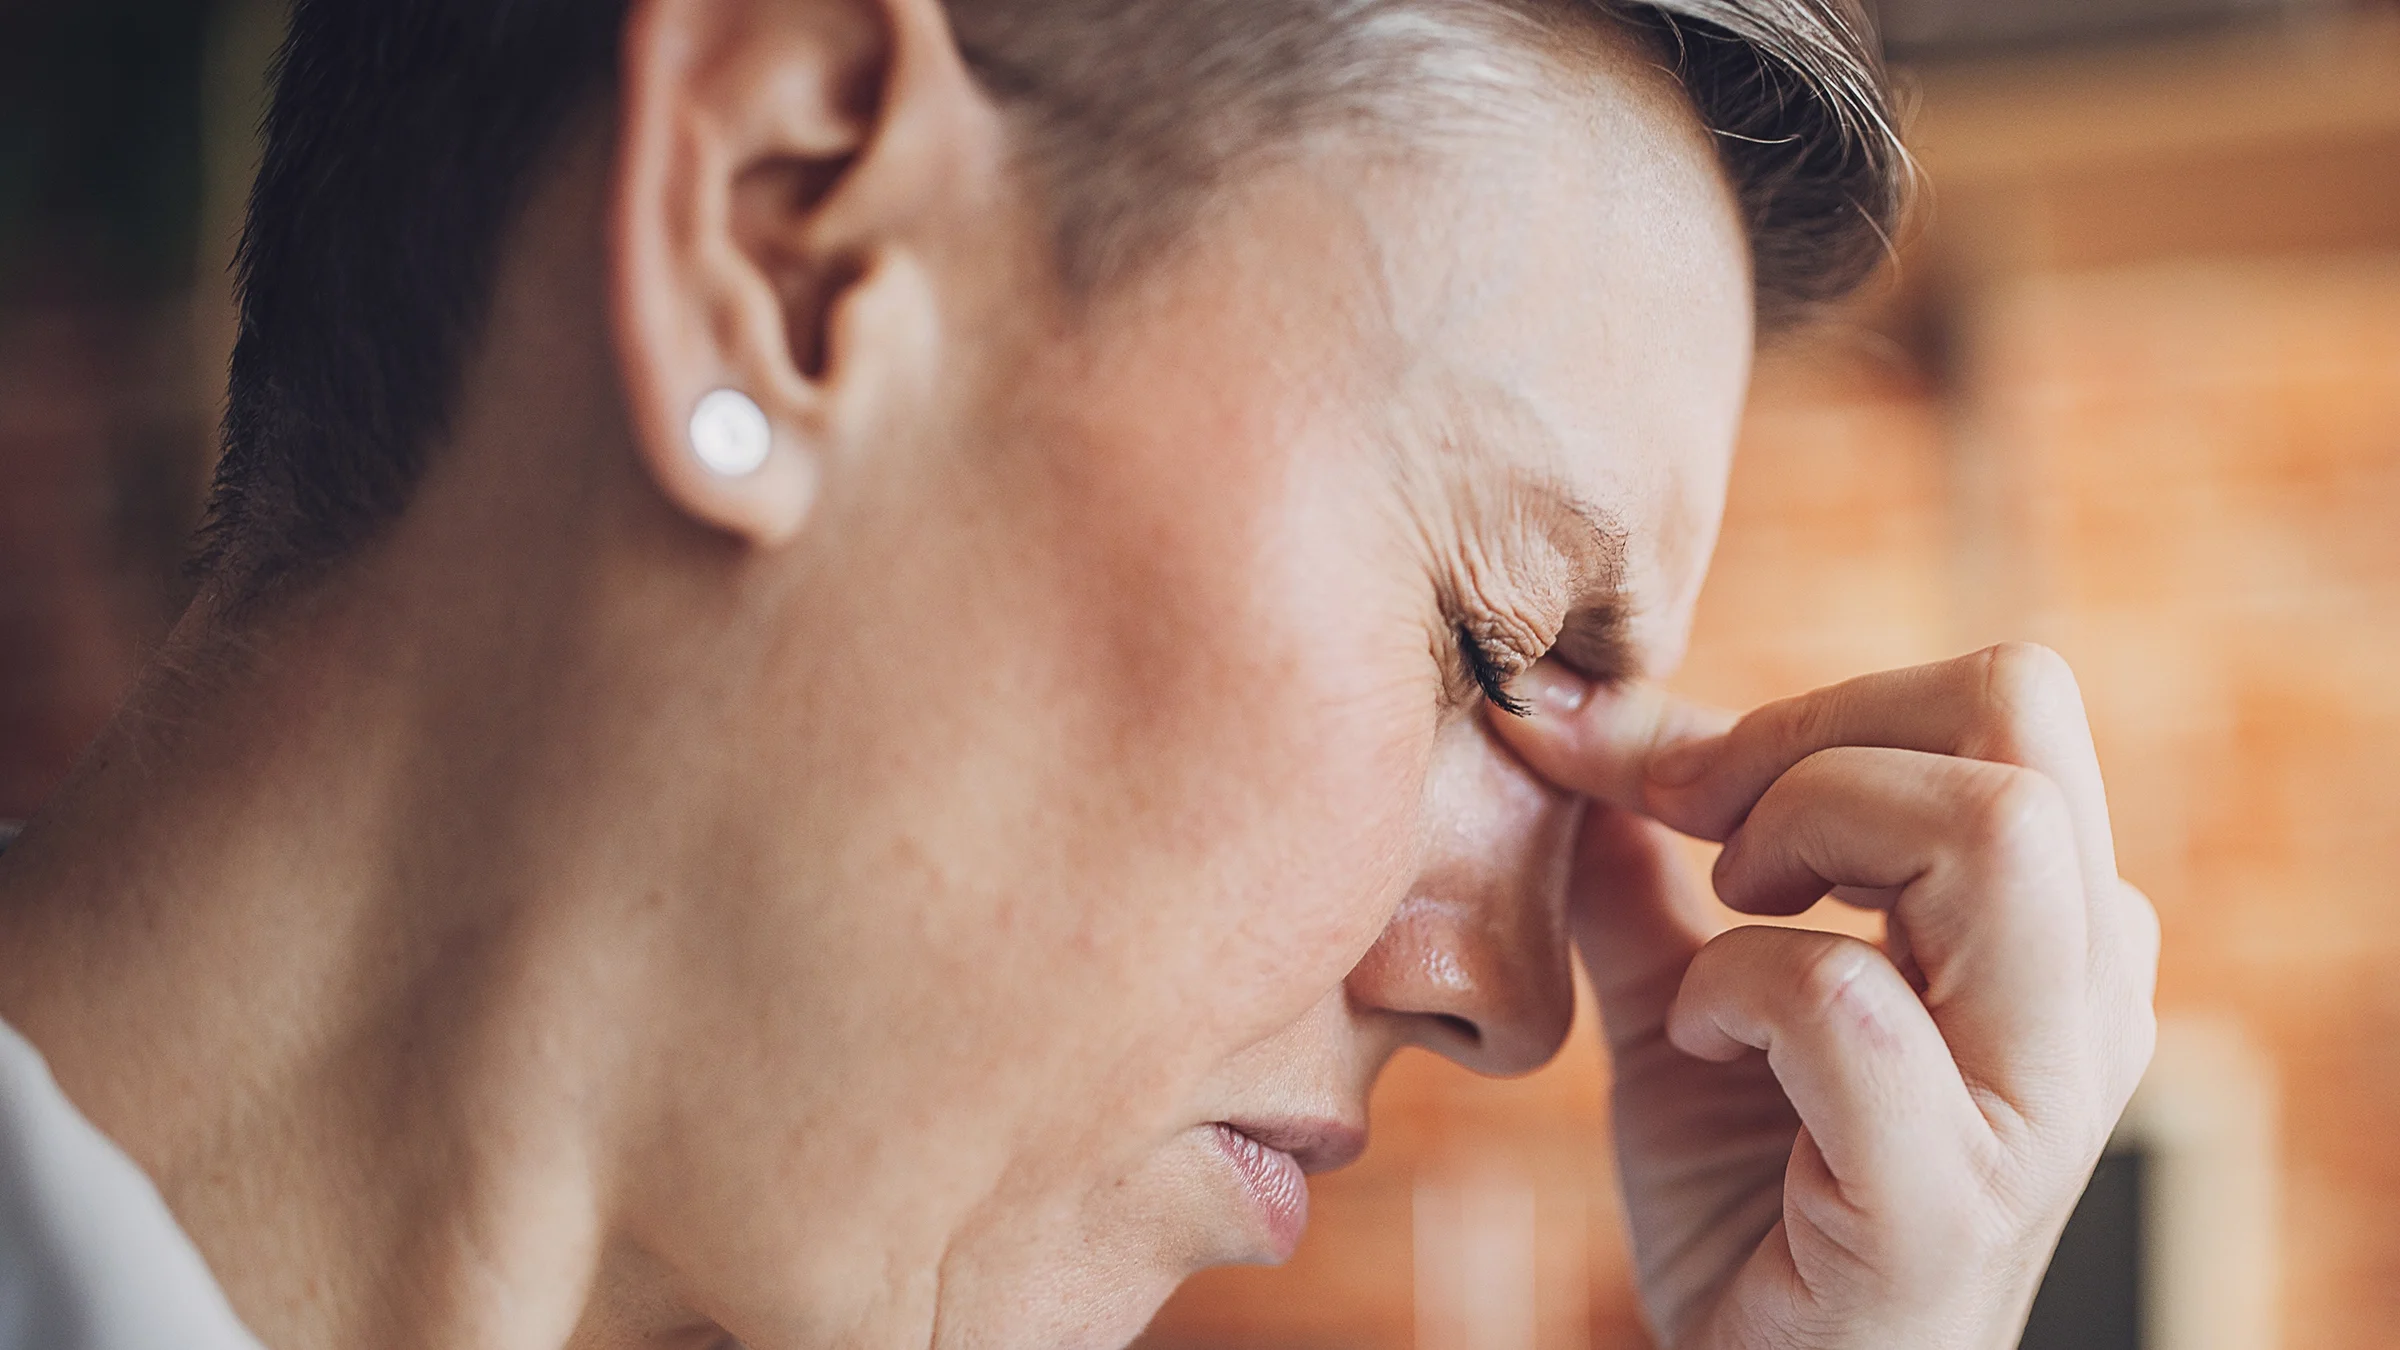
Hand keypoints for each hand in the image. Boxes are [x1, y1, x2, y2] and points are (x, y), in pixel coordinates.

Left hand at [1492, 644, 2159, 1349]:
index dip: (1810, 704)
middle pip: (2020, 717)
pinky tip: (1697, 1036)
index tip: (1663, 768)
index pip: (1999, 703)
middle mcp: (2086, 995)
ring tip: (1729, 911)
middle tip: (1703, 824)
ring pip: (1994, 830)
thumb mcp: (1692, 996)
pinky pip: (1849, 1004)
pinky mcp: (1951, 1201)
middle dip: (1815, 733)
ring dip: (1806, 827)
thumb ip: (1647, 867)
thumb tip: (1574, 723)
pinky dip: (1736, 986)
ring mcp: (2038, 1100)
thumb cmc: (1749, 1201)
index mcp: (2050, 928)